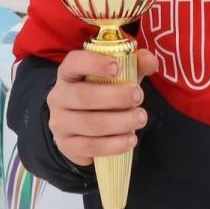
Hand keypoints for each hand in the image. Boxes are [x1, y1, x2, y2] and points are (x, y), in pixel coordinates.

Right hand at [48, 48, 157, 167]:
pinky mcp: (66, 146)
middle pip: (84, 96)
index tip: (117, 68)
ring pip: (89, 124)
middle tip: (139, 97)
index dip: (94, 64)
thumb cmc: (101, 93)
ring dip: (120, 122)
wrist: (81, 126)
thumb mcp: (117, 76)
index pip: (74, 63)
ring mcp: (60, 123)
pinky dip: (113, 145)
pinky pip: (90, 147)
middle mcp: (58, 97)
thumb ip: (135, 65)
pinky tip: (131, 139)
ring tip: (140, 118)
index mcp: (68, 73)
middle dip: (115, 97)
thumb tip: (151, 61)